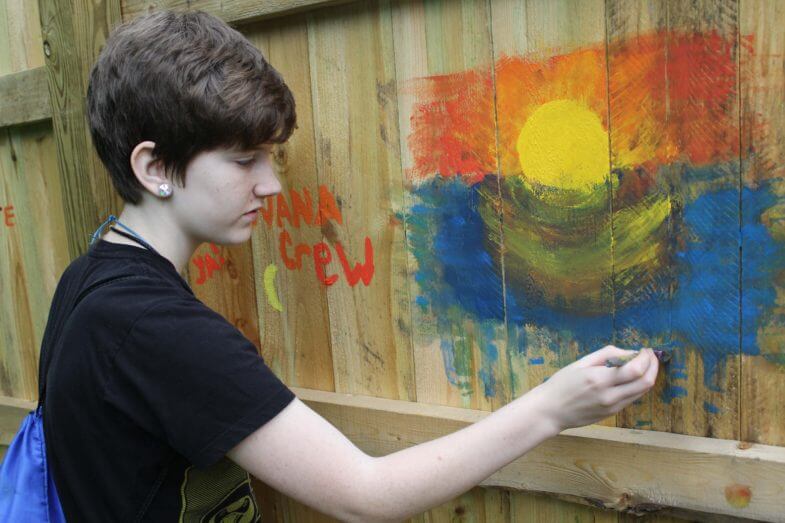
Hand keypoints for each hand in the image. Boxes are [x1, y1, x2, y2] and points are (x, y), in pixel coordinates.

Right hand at [529, 345, 658, 432]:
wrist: (550, 411)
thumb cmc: (561, 384)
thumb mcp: (580, 363)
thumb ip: (606, 354)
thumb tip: (630, 352)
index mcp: (599, 379)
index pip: (636, 369)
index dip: (646, 358)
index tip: (644, 349)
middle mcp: (610, 395)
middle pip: (646, 382)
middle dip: (653, 366)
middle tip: (649, 356)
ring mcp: (612, 407)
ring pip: (642, 392)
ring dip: (648, 376)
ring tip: (643, 365)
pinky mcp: (612, 413)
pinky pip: (632, 398)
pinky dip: (637, 386)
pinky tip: (631, 377)